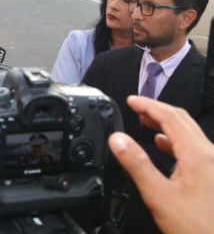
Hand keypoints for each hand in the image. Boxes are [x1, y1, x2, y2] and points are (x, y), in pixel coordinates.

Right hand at [109, 95, 213, 233]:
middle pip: (182, 121)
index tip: (131, 101)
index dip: (148, 105)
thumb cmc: (198, 228)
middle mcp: (210, 156)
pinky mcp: (212, 176)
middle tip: (136, 107)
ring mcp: (213, 165)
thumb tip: (118, 139)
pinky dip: (175, 140)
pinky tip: (164, 145)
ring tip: (146, 121)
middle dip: (157, 110)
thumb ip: (137, 165)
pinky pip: (194, 147)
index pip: (170, 117)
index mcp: (198, 155)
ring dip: (166, 124)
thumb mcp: (159, 196)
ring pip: (189, 133)